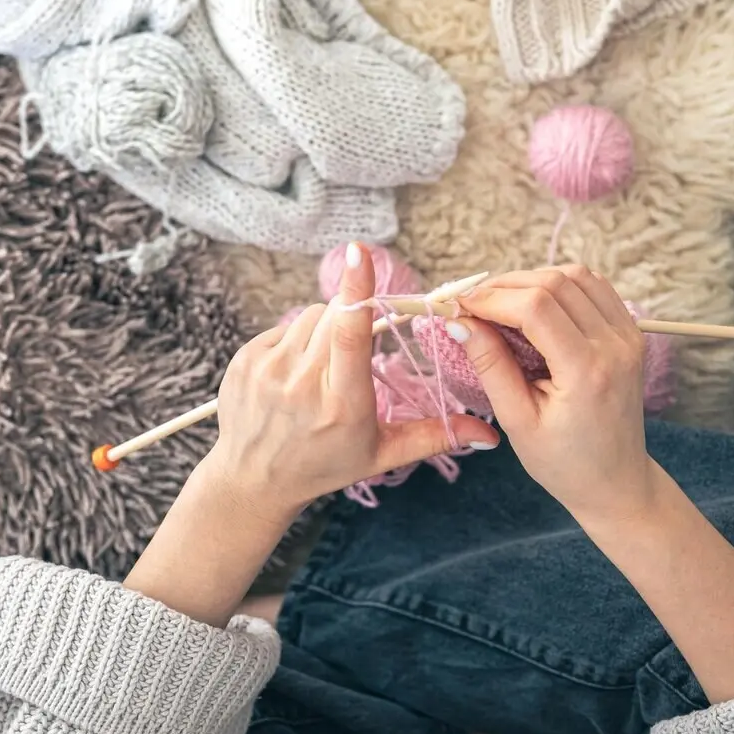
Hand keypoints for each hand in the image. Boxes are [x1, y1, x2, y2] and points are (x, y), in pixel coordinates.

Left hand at [206, 242, 498, 524]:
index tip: (358, 253)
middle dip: (352, 318)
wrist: (253, 480)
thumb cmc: (324, 465)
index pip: (350, 334)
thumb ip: (435, 436)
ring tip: (324, 368)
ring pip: (310, 316)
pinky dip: (298, 340)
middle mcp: (301, 384)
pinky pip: (284, 327)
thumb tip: (489, 436)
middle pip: (336, 316)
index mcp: (341, 404)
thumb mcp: (382, 454)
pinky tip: (296, 372)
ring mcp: (267, 370)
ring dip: (326, 328)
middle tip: (355, 350)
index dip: (357, 291)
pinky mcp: (244, 360)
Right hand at [453, 266, 652, 523]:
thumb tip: (459, 322)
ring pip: (577, 275)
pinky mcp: (631, 334)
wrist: (616, 482)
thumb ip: (491, 365)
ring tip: (500, 303)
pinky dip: (560, 286)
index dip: (491, 298)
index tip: (459, 307)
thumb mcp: (517, 421)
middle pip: (555, 282)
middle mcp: (615, 346)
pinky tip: (535, 305)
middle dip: (506, 285)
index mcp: (586, 372)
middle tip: (472, 304)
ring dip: (533, 279)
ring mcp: (629, 336)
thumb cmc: (563, 462)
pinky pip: (595, 288)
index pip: (535, 307)